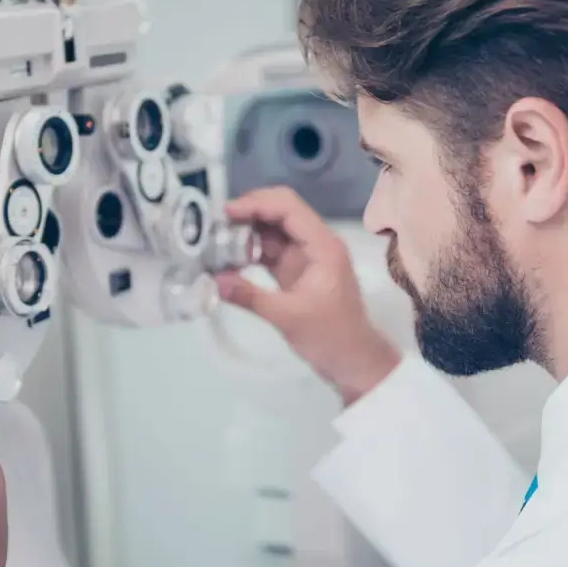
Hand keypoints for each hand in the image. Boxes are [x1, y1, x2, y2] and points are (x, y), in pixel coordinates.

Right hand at [215, 186, 400, 403]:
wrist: (352, 362)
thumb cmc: (330, 337)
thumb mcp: (288, 317)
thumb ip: (250, 296)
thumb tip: (215, 280)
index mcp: (322, 245)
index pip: (289, 208)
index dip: (257, 203)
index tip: (226, 213)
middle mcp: (314, 243)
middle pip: (279, 212)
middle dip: (248, 213)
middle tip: (215, 224)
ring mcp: (304, 257)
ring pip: (271, 231)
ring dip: (245, 232)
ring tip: (215, 239)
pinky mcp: (294, 271)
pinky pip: (268, 251)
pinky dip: (248, 251)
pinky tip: (226, 258)